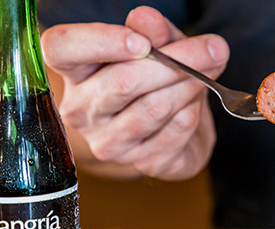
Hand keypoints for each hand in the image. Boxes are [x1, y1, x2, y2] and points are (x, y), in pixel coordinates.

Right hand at [40, 6, 229, 179]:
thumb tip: (147, 20)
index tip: (141, 41)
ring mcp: (110, 143)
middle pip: (122, 82)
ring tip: (211, 68)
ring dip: (190, 84)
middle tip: (212, 48)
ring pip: (154, 108)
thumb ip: (152, 31)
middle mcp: (82, 111)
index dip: (101, 42)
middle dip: (175, 60)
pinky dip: (195, 108)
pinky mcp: (142, 162)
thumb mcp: (156, 45)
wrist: (176, 132)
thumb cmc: (156, 80)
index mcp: (74, 71)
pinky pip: (176, 128)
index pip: (62, 49)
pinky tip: (197, 100)